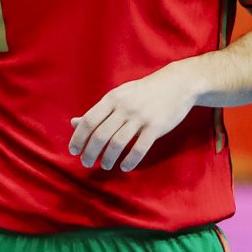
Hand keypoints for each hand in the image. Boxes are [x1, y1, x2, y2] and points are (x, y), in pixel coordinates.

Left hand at [70, 62, 201, 171]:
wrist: (177, 84)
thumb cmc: (143, 92)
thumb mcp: (118, 95)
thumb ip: (98, 111)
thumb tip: (74, 123)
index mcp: (112, 98)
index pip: (89, 120)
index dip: (79, 137)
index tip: (74, 151)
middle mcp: (124, 107)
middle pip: (101, 135)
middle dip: (90, 152)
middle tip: (86, 162)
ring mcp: (141, 117)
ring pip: (118, 143)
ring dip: (108, 159)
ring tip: (105, 166)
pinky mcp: (156, 127)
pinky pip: (140, 148)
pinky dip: (130, 160)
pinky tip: (124, 167)